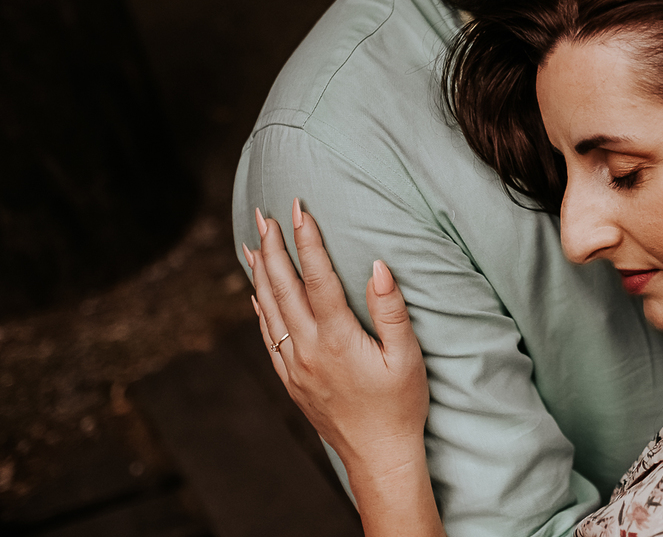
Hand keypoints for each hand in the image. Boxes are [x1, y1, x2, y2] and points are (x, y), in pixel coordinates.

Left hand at [245, 199, 429, 475]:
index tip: (300, 210)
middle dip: (273, 247)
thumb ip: (390, 310)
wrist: (377, 455)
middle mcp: (308, 349)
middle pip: (284, 287)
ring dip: (260, 272)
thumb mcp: (406, 356)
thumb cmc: (400, 405)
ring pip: (269, 308)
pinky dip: (260, 307)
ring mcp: (294, 365)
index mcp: (337, 338)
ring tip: (253, 241)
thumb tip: (378, 266)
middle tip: (265, 214)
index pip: (318, 278)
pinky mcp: (290, 379)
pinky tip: (256, 292)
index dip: (308, 241)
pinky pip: (268, 335)